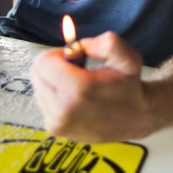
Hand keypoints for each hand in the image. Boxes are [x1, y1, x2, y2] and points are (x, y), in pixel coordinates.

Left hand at [30, 31, 152, 142]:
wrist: (135, 119)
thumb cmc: (129, 87)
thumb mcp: (128, 57)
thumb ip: (108, 42)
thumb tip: (79, 46)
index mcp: (78, 90)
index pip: (43, 61)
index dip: (59, 53)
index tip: (76, 59)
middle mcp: (63, 110)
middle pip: (37, 73)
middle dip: (54, 66)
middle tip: (77, 71)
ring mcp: (57, 122)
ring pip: (38, 87)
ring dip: (53, 81)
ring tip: (78, 85)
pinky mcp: (55, 129)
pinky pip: (43, 102)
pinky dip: (54, 95)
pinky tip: (74, 98)